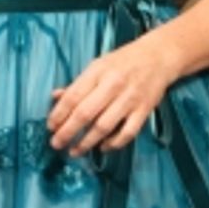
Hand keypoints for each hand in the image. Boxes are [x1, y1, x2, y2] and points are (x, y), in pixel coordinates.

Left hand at [48, 37, 175, 155]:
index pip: (73, 96)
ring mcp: (130, 99)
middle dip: (68, 132)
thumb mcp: (98, 65)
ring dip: (86, 142)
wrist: (158, 56)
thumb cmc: (123, 62)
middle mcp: (113, 85)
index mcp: (98, 72)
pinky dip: (114, 144)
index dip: (59, 114)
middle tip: (56, 144)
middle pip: (85, 114)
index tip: (50, 127)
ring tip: (74, 151)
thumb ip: (78, 83)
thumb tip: (55, 97)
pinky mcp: (144, 110)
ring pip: (104, 126)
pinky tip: (102, 147)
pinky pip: (127, 133)